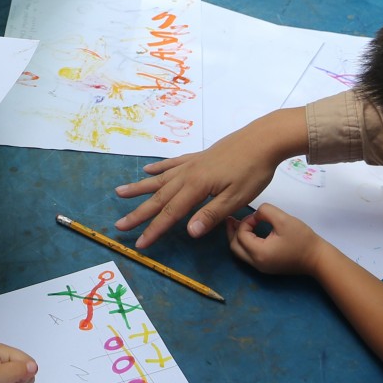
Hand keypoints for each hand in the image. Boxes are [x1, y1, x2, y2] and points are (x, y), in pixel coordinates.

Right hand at [114, 112, 297, 246]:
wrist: (263, 139)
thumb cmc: (253, 170)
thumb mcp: (236, 197)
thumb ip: (211, 214)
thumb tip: (189, 232)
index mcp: (196, 187)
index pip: (171, 214)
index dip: (154, 230)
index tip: (139, 244)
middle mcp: (188, 175)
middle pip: (159, 197)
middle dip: (138, 213)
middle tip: (119, 225)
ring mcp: (192, 164)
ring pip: (160, 179)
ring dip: (140, 187)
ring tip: (120, 192)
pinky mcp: (198, 157)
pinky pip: (172, 163)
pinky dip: (159, 168)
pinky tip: (148, 170)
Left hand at [225, 204, 327, 277]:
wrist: (318, 258)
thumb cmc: (302, 239)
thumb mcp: (283, 219)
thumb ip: (265, 211)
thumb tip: (256, 214)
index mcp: (259, 253)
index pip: (241, 235)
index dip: (245, 222)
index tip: (257, 216)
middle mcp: (257, 263)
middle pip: (234, 247)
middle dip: (232, 231)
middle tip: (231, 219)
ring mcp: (261, 267)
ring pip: (240, 253)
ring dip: (237, 238)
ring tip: (238, 225)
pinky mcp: (267, 267)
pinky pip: (249, 256)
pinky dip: (245, 244)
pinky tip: (250, 233)